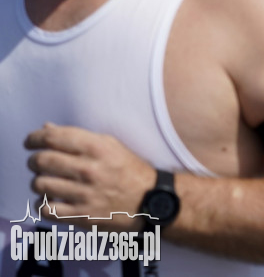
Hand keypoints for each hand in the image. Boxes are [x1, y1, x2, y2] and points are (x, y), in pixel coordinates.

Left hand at [24, 123, 155, 230]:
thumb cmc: (130, 170)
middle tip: (38, 162)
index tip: (31, 141)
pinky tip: (52, 200)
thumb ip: (77, 137)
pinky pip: (45, 209)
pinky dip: (43, 204)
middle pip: (41, 161)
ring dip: (39, 182)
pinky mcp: (81, 216)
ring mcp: (84, 194)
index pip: (52, 138)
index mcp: (97, 147)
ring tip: (48, 182)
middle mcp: (89, 169)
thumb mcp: (110, 146)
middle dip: (34, 160)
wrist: (150, 200)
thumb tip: (46, 129)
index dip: (34, 138)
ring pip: (39, 184)